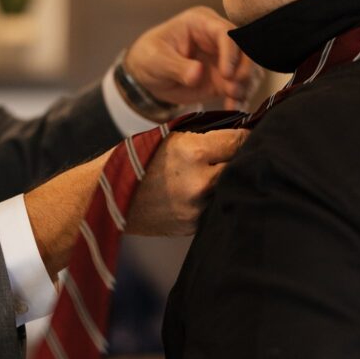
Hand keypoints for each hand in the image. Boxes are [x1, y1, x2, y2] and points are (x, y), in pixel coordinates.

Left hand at [125, 6, 261, 110]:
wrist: (147, 75)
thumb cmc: (149, 57)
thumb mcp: (156, 60)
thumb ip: (177, 66)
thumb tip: (198, 74)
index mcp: (201, 23)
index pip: (225, 32)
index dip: (231, 53)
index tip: (227, 74)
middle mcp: (217, 38)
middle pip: (245, 49)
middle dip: (245, 70)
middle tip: (235, 89)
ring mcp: (223, 59)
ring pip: (248, 69)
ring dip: (246, 85)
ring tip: (235, 100)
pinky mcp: (224, 79)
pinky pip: (240, 87)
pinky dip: (240, 99)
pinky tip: (233, 109)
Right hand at [125, 128, 247, 236]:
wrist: (108, 196)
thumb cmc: (140, 160)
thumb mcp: (172, 136)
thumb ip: (208, 136)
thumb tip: (243, 133)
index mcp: (194, 152)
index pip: (240, 140)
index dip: (247, 136)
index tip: (251, 134)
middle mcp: (200, 182)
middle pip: (242, 166)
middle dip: (243, 158)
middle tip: (241, 153)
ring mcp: (198, 208)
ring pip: (232, 188)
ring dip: (231, 180)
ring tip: (219, 172)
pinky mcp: (194, 225)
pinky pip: (216, 207)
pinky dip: (216, 198)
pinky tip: (205, 191)